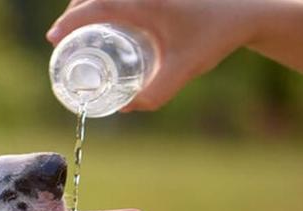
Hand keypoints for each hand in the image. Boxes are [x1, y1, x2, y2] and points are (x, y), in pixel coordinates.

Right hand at [47, 0, 265, 110]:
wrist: (248, 9)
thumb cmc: (216, 36)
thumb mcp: (183, 70)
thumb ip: (154, 94)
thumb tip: (125, 108)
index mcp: (142, 2)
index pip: (93, 7)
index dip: (68, 23)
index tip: (54, 39)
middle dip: (73, 13)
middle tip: (64, 38)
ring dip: (88, 5)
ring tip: (81, 29)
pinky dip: (105, 2)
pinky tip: (106, 18)